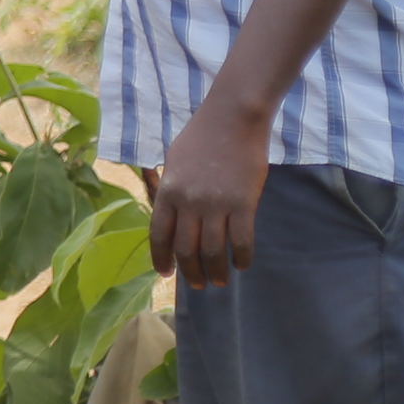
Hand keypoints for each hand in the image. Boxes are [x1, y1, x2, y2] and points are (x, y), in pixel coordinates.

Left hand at [149, 101, 273, 288]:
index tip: (166, 274)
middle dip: (190, 273)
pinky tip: (243, 265)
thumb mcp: (174, 161)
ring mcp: (216, 204)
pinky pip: (242, 240)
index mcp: (168, 192)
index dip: (161, 258)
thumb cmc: (202, 136)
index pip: (159, 235)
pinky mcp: (244, 203)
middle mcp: (188, 202)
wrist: (232, 117)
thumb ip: (171, 189)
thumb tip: (171, 215)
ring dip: (216, 272)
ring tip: (220, 282)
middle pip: (186, 249)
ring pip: (213, 251)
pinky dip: (242, 257)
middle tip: (197, 285)